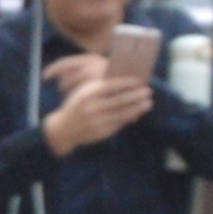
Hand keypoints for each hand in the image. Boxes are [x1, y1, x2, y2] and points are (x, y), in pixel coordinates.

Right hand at [39, 54, 154, 154]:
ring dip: (137, 108)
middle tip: (148, 91)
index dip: (127, 83)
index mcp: (88, 93)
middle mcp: (93, 107)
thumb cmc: (78, 106)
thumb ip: (101, 87)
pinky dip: (129, 118)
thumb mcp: (84, 92)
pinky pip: (118, 124)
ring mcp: (97, 121)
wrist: (64, 129)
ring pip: (121, 113)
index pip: (111, 86)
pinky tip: (137, 114)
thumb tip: (124, 83)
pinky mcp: (101, 132)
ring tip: (148, 103)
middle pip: (119, 100)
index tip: (139, 81)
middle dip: (135, 96)